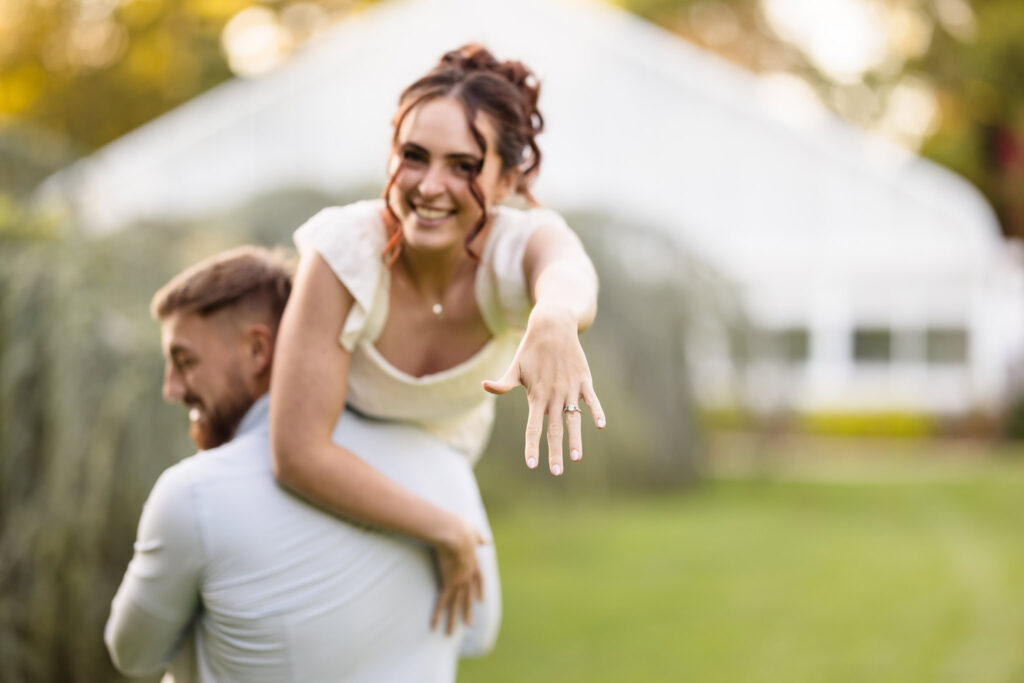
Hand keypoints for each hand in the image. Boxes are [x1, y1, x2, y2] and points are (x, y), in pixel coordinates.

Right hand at [431, 516, 485, 634]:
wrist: (454, 533)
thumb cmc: (461, 528)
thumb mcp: (473, 532)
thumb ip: (480, 538)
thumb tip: (488, 541)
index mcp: (473, 563)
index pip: (478, 580)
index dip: (479, 590)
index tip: (481, 600)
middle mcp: (467, 575)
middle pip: (468, 597)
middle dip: (468, 610)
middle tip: (469, 624)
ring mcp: (458, 581)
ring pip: (455, 604)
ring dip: (453, 619)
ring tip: (451, 633)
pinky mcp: (447, 583)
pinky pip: (442, 602)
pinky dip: (438, 615)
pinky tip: (434, 626)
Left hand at [482, 303, 605, 475]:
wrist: (552, 327)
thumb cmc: (530, 350)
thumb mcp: (514, 368)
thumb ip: (502, 384)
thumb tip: (483, 386)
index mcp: (536, 396)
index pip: (533, 428)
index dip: (532, 446)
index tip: (532, 465)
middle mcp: (553, 396)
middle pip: (554, 429)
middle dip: (555, 452)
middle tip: (557, 472)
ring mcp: (570, 389)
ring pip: (574, 419)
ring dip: (576, 439)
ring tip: (577, 457)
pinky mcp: (583, 381)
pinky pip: (591, 400)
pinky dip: (596, 411)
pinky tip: (601, 426)